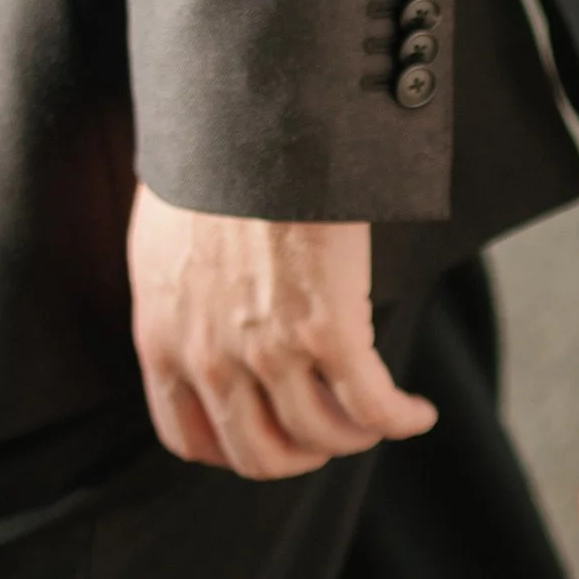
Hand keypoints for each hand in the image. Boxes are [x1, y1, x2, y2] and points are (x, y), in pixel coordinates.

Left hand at [126, 192, 436, 479]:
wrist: (248, 122)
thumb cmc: (210, 168)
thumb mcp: (162, 251)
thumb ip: (177, 309)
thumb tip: (205, 333)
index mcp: (162, 338)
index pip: (191, 440)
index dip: (238, 450)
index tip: (270, 435)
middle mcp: (210, 357)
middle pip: (263, 457)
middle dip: (303, 454)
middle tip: (331, 429)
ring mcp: (269, 350)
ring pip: (324, 438)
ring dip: (359, 435)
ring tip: (381, 413)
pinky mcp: (328, 331)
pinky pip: (374, 408)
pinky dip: (403, 419)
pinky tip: (417, 412)